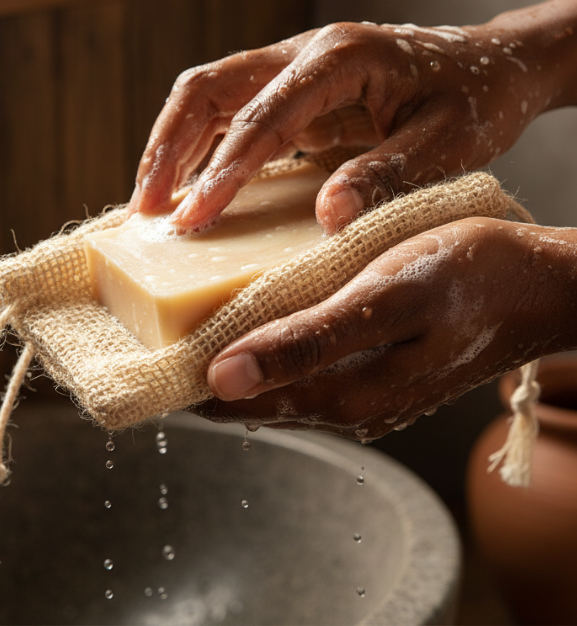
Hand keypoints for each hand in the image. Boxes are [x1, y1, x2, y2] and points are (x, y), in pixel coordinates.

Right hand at [130, 0, 576, 234]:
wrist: (488, 66)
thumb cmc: (473, 100)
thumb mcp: (446, 142)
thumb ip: (385, 174)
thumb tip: (328, 218)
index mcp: (339, 59)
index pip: (262, 118)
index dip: (222, 171)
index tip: (193, 217)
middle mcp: (303, 53)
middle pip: (208, 89)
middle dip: (168, 148)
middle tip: (147, 208)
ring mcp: (292, 67)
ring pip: (208, 97)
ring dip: (173, 147)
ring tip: (153, 203)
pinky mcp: (291, 89)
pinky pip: (230, 113)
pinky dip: (201, 149)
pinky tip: (194, 187)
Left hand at [191, 218, 576, 438]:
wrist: (540, 284)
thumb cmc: (470, 277)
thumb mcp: (384, 298)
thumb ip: (307, 341)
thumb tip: (225, 376)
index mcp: (342, 393)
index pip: (235, 403)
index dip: (184, 382)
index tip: (146, 353)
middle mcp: (347, 406)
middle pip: (250, 398)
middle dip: (202, 372)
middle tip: (161, 329)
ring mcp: (363, 393)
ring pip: (276, 385)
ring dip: (235, 361)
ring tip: (196, 324)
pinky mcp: (375, 374)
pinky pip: (305, 371)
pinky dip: (270, 352)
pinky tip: (260, 324)